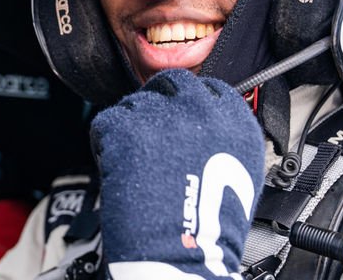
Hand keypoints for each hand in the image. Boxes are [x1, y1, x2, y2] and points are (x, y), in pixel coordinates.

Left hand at [91, 69, 264, 278]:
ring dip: (131, 128)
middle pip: (171, 84)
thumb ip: (221, 136)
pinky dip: (105, 146)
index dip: (187, 105)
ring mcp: (163, 116)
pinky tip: (120, 170)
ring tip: (137, 165)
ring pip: (135, 103)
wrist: (182, 257)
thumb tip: (202, 123)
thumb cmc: (207, 231)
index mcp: (235, 121)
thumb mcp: (237, 172)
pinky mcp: (128, 130)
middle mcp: (202, 110)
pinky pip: (106, 123)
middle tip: (149, 138)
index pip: (208, 87)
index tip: (178, 120)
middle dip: (157, 106)